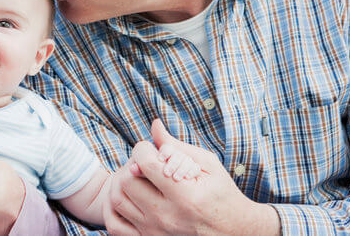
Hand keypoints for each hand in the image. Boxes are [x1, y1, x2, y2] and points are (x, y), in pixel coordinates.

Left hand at [107, 119, 279, 235]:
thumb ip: (177, 145)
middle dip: (132, 164)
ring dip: (124, 183)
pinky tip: (132, 197)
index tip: (151, 149)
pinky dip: (117, 207)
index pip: (145, 163)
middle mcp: (167, 216)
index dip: (143, 148)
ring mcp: (155, 232)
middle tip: (145, 163)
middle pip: (127, 181)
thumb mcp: (207, 165)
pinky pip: (116, 224)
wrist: (233, 232)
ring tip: (139, 179)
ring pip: (118, 200)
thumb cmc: (222, 194)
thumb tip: (154, 125)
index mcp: (185, 195)